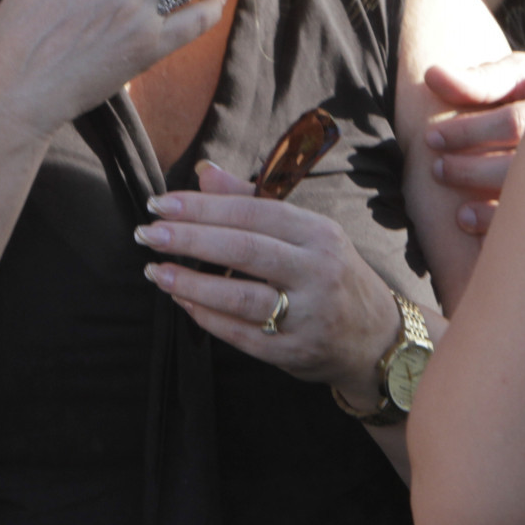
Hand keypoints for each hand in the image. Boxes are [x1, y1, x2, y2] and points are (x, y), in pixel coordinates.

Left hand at [136, 161, 399, 402]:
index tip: (161, 205)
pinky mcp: (295, 351)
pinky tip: (181, 301)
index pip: (252, 211)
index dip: (202, 207)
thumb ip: (252, 203)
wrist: (376, 338)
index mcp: (318, 233)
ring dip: (190, 283)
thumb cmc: (330, 275)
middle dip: (189, 240)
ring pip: (240, 296)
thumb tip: (206, 172)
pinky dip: (206, 317)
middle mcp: (317, 270)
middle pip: (243, 249)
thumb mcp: (305, 234)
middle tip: (148, 234)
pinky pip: (241, 335)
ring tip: (156, 271)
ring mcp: (308, 314)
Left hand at [423, 51, 524, 234]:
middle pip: (523, 166)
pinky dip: (504, 227)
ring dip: (488, 207)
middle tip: (437, 169)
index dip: (468, 132)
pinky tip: (471, 220)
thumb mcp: (523, 76)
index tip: (432, 138)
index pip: (514, 124)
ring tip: (455, 207)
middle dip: (472, 171)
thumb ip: (481, 79)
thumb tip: (431, 75)